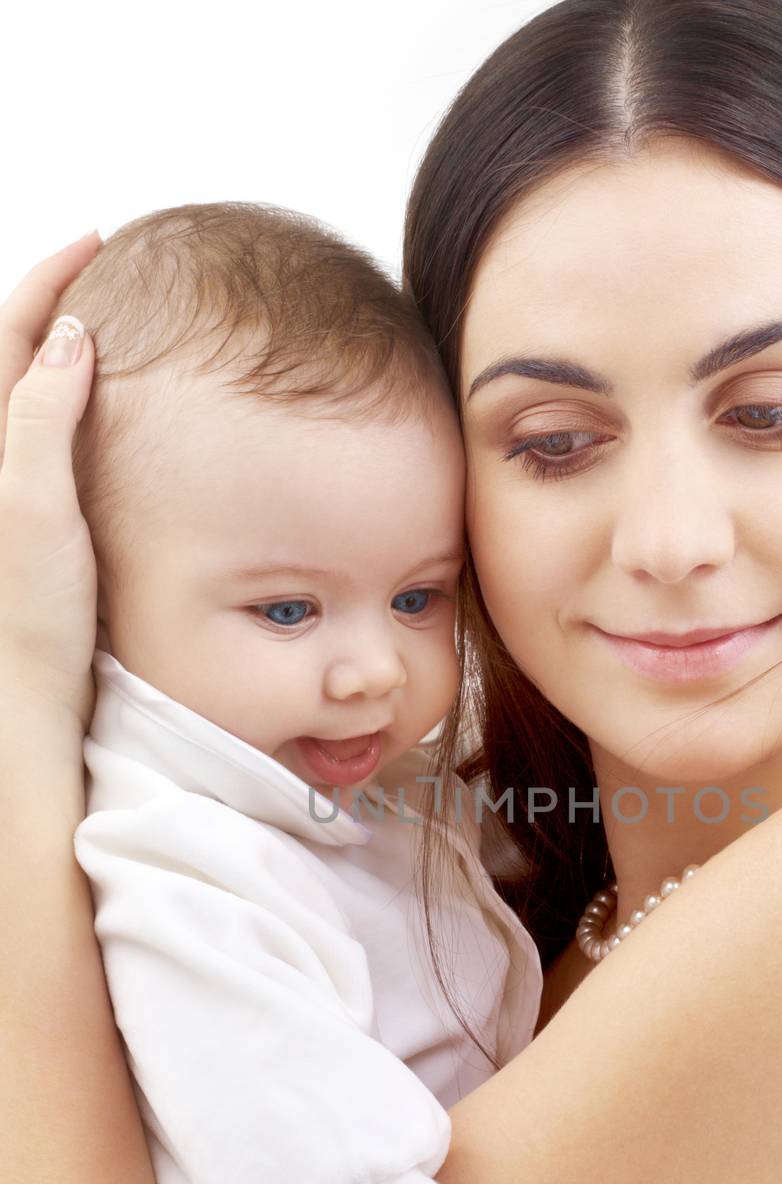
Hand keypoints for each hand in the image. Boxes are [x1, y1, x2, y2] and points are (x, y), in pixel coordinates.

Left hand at [0, 234, 100, 728]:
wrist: (26, 692)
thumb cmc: (30, 614)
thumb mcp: (34, 506)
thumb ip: (41, 416)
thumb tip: (68, 335)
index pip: (15, 330)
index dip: (51, 277)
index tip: (96, 242)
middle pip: (19, 351)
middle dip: (59, 299)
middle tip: (106, 270)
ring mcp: (16, 487)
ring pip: (36, 389)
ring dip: (68, 346)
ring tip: (114, 320)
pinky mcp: (37, 516)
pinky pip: (53, 431)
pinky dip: (79, 398)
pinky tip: (114, 406)